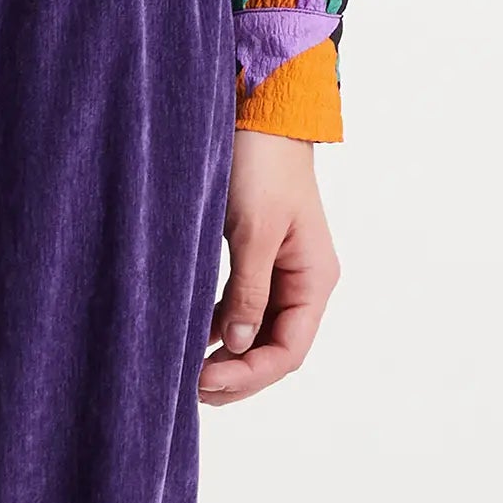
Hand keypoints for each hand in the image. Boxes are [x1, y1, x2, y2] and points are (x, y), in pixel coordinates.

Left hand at [197, 128, 340, 402]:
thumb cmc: (262, 165)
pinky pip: (241, 306)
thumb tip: (237, 345)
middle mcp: (302, 281)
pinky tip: (193, 337)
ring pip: (255, 331)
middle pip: (273, 348)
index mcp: (314, 279)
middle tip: (191, 389)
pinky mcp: (256, 257)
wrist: (259, 113)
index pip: (287, 349)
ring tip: (188, 374)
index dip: (249, 375)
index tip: (206, 382)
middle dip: (236, 374)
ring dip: (227, 355)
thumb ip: (248, 290)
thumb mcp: (254, 230)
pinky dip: (220, 326)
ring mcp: (280, 271)